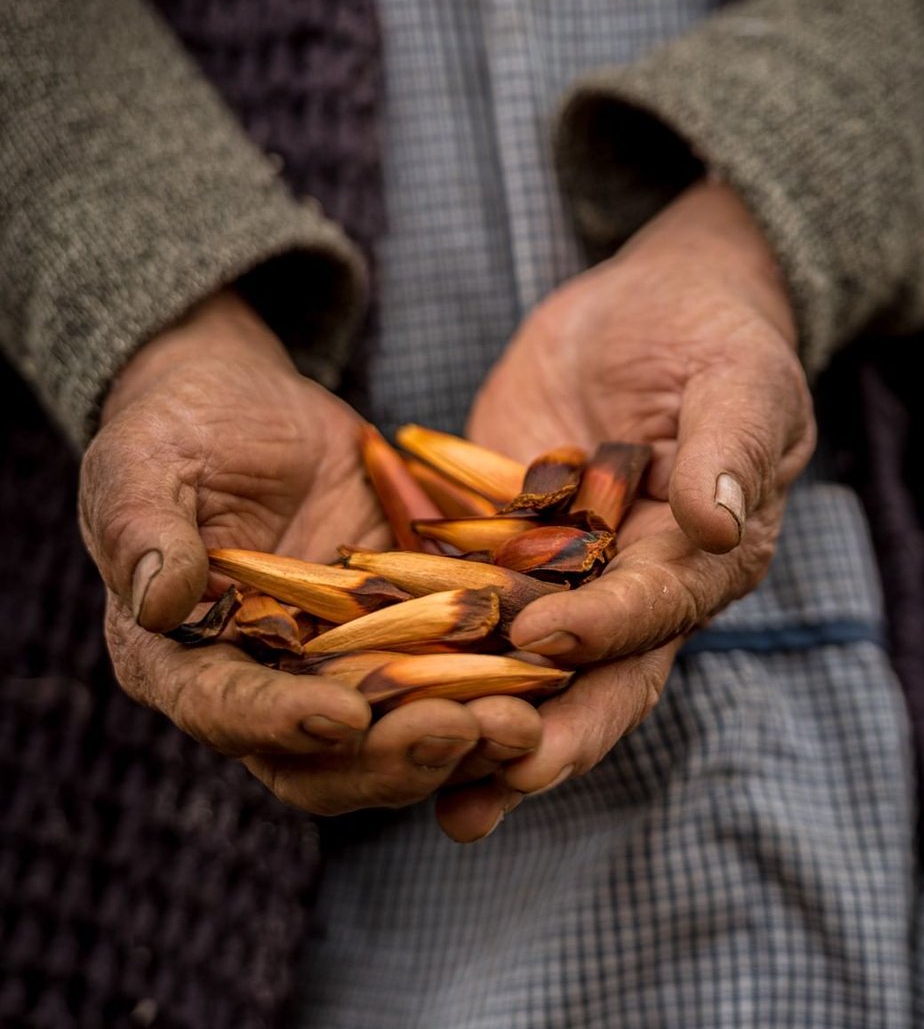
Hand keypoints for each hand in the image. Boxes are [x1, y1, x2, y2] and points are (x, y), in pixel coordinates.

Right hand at [80, 291, 540, 819]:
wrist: (240, 402)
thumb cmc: (173, 430)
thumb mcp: (140, 468)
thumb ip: (143, 532)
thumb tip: (160, 601)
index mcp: (180, 662)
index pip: (225, 711)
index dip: (279, 722)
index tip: (343, 715)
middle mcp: (263, 684)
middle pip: (327, 754)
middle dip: (396, 752)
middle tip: (466, 730)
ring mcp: (338, 662)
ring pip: (401, 727)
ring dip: (462, 732)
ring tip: (525, 715)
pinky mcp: (399, 626)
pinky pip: (450, 662)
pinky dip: (494, 672)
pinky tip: (549, 664)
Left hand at [441, 181, 815, 834]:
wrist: (650, 304)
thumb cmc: (717, 335)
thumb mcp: (741, 380)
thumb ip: (733, 448)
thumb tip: (718, 522)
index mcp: (699, 564)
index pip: (652, 613)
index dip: (605, 631)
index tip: (545, 639)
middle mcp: (626, 586)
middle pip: (583, 675)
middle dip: (535, 734)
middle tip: (479, 790)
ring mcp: (558, 569)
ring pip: (509, 653)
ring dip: (463, 709)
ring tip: (403, 760)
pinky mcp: (499, 539)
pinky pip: (456, 590)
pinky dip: (416, 631)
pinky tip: (360, 667)